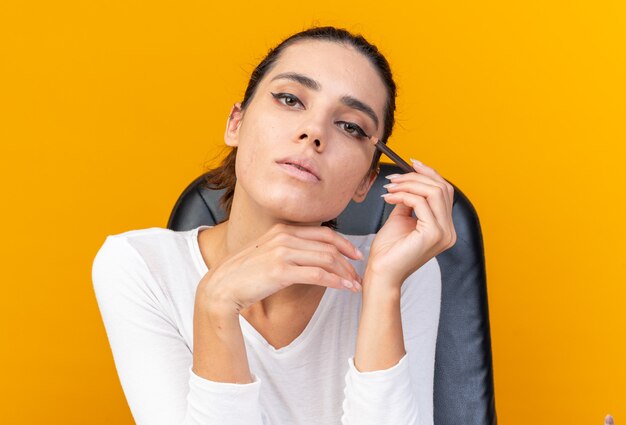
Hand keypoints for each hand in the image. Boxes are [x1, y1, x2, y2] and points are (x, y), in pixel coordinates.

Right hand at [195, 223, 363, 314]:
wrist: (222, 287)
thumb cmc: (244, 274)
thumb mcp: (267, 252)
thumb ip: (287, 248)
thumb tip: (309, 254)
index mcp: (282, 229)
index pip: (323, 232)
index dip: (344, 243)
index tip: (355, 255)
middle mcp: (284, 237)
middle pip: (328, 245)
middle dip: (348, 261)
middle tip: (358, 274)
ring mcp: (282, 252)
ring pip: (326, 259)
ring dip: (345, 273)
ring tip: (354, 285)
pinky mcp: (280, 271)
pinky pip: (317, 274)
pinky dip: (336, 281)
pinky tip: (344, 288)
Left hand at [366, 159, 456, 287]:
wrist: (381, 273)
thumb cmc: (388, 251)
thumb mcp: (401, 218)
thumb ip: (409, 200)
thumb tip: (408, 181)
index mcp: (445, 228)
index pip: (445, 192)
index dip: (429, 174)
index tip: (411, 163)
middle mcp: (449, 231)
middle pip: (441, 188)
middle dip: (415, 177)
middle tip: (393, 179)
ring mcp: (443, 233)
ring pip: (433, 192)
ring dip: (408, 184)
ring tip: (389, 187)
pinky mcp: (432, 234)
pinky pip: (420, 203)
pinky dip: (403, 195)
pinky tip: (388, 198)